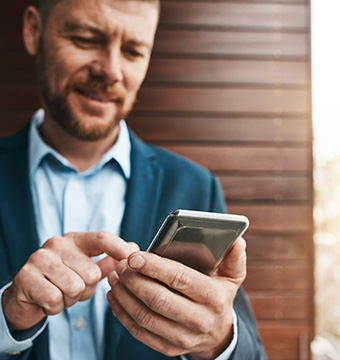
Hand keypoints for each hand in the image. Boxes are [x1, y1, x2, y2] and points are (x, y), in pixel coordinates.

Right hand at [2, 231, 135, 330]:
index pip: (103, 238)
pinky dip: (55, 307)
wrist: (25, 293)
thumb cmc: (61, 278)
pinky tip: (49, 300)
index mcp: (75, 239)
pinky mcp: (26, 277)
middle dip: (87, 289)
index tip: (135, 260)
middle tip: (74, 288)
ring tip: (61, 293)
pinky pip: (55, 299)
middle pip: (92, 273)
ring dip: (70, 299)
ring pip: (75, 287)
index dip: (121, 249)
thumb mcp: (86, 267)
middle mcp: (57, 244)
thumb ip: (109, 259)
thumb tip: (135, 249)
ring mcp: (40, 258)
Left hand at [107, 237, 246, 358]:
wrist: (218, 333)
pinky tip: (115, 296)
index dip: (155, 267)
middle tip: (121, 264)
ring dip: (124, 295)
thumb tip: (237, 241)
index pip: (180, 279)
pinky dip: (122, 313)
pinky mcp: (168, 348)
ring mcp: (183, 337)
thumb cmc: (219, 296)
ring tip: (115, 276)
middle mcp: (199, 320)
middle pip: (158, 299)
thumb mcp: (231, 277)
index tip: (134, 256)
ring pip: (145, 316)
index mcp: (213, 297)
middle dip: (134, 280)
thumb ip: (234, 258)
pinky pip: (139, 332)